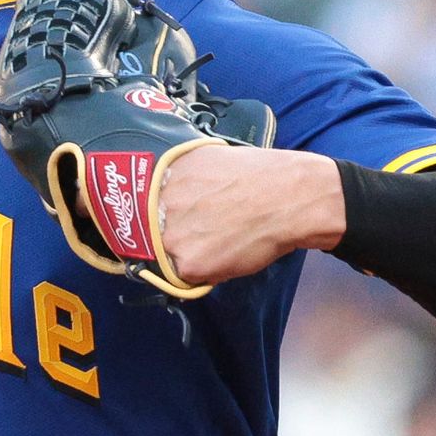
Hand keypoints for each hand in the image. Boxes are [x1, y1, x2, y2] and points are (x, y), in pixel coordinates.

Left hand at [148, 143, 343, 292]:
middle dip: (180, 236)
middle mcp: (161, 206)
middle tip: (210, 231)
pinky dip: (211, 270)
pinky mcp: (191, 264)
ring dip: (196, 254)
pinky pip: (192, 277)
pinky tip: (231, 251)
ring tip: (225, 239)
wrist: (291, 197)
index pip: (144, 208)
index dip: (162, 219)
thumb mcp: (209, 158)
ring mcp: (173, 237)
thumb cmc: (261, 176)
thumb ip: (183, 176)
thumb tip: (172, 190)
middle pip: (157, 234)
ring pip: (174, 257)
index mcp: (164, 177)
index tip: (175, 222)